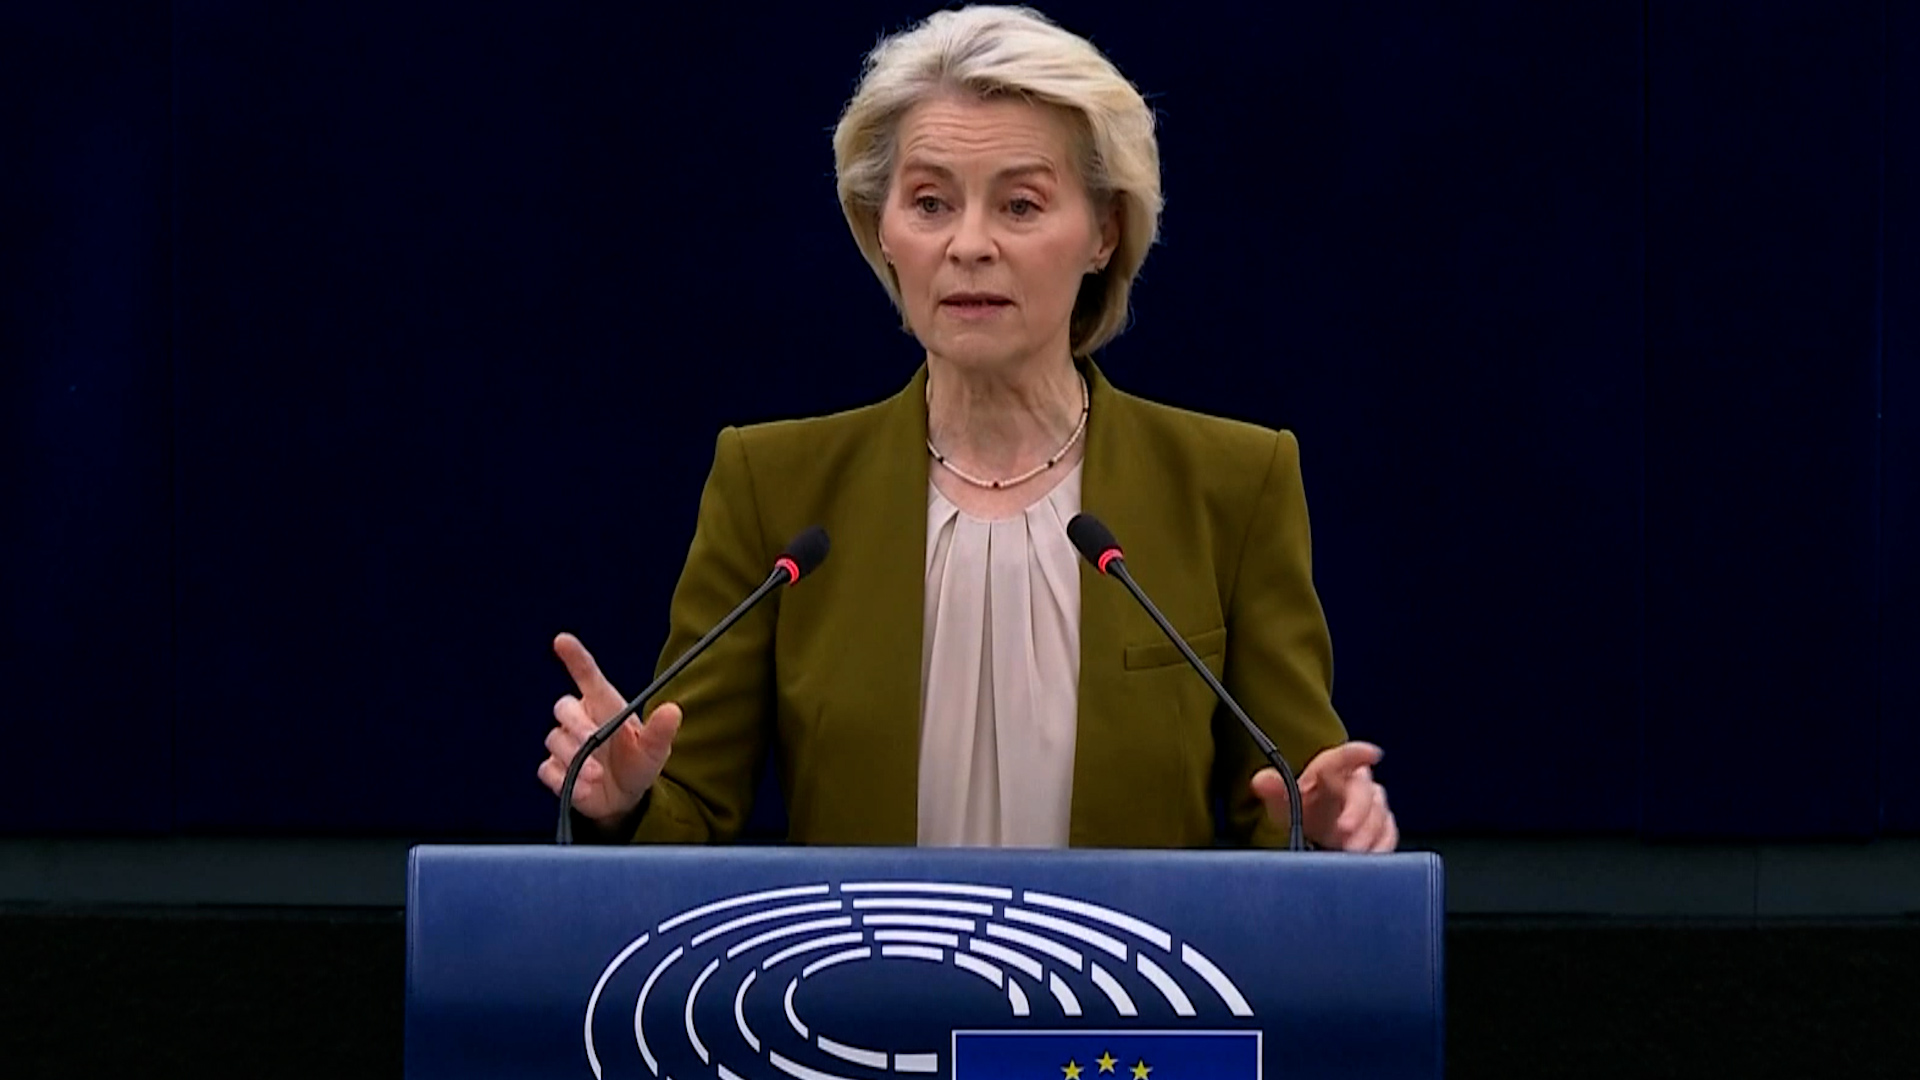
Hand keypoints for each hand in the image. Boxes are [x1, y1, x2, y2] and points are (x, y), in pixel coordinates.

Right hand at [536, 633, 681, 831]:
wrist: (625, 799)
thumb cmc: (639, 764)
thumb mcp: (655, 750)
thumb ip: (661, 731)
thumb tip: (673, 710)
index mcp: (604, 705)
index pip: (587, 675)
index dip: (574, 656)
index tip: (562, 640)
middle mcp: (581, 719)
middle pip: (564, 707)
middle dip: (577, 725)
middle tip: (591, 742)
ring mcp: (565, 744)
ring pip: (555, 740)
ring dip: (575, 759)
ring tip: (597, 777)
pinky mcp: (554, 770)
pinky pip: (548, 770)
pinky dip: (564, 780)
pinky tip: (584, 790)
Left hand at [1251, 740, 1396, 851]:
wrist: (1317, 832)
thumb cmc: (1303, 810)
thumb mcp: (1283, 802)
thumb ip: (1274, 790)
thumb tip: (1260, 781)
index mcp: (1330, 770)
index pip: (1344, 757)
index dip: (1357, 754)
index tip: (1371, 754)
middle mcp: (1355, 784)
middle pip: (1363, 791)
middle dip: (1356, 810)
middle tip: (1344, 829)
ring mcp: (1372, 806)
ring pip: (1378, 814)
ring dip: (1367, 833)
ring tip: (1352, 851)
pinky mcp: (1382, 826)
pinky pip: (1388, 833)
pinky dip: (1380, 845)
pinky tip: (1370, 857)